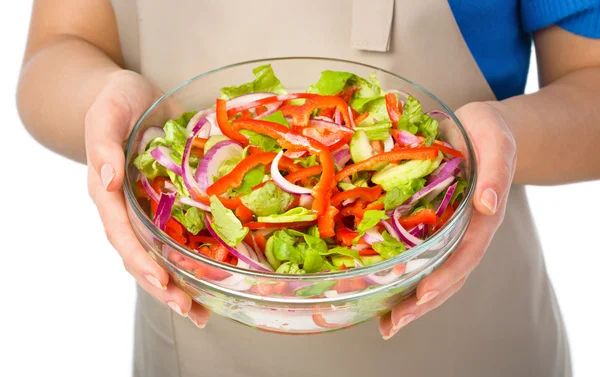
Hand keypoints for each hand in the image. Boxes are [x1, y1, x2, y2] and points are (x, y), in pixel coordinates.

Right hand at [85, 70, 209, 327]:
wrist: (132, 96)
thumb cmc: (115, 102)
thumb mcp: (106, 115)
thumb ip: (103, 146)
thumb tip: (107, 181)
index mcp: (108, 194)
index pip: (122, 235)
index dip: (140, 260)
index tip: (161, 282)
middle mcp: (129, 209)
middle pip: (142, 256)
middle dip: (165, 286)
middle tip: (191, 311)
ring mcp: (150, 209)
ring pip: (162, 254)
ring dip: (182, 284)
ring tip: (204, 312)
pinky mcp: (171, 203)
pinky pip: (183, 234)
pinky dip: (197, 257)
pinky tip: (217, 277)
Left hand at [379, 101, 516, 338]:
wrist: (481, 128)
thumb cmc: (490, 134)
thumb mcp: (497, 144)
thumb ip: (496, 172)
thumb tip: (489, 205)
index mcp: (482, 218)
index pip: (465, 255)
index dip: (444, 277)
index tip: (421, 295)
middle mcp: (465, 232)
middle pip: (447, 276)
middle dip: (421, 303)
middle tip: (393, 325)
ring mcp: (449, 232)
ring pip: (433, 273)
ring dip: (410, 300)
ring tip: (386, 324)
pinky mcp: (432, 225)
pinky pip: (420, 256)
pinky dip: (404, 277)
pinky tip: (382, 291)